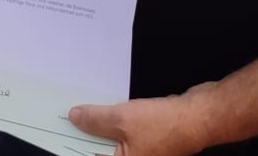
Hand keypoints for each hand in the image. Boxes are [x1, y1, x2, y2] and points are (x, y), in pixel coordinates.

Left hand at [68, 90, 214, 155]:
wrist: (201, 116)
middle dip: (83, 134)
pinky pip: (123, 132)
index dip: (71, 145)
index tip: (55, 131)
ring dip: (98, 125)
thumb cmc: (167, 125)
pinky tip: (104, 107)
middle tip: (65, 115)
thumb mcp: (122, 119)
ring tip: (81, 109)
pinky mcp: (147, 139)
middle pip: (98, 150)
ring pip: (110, 140)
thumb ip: (95, 119)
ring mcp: (140, 152)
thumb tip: (76, 117)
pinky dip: (113, 121)